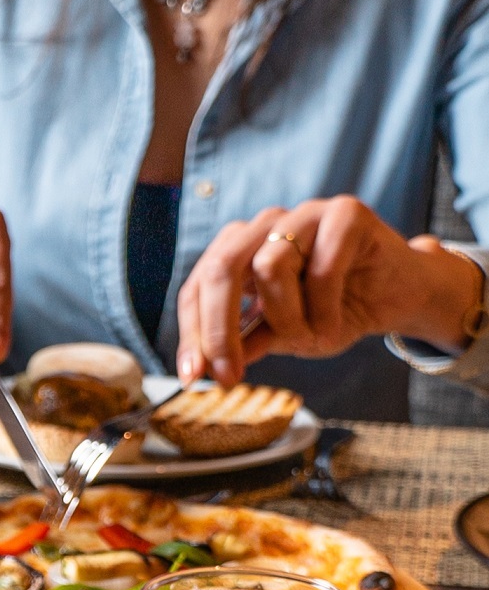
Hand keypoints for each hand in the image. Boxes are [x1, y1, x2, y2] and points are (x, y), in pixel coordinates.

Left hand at [176, 196, 485, 386]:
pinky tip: (337, 323)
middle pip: (221, 268)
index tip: (193, 377)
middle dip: (219, 329)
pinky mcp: (346, 213)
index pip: (197, 288)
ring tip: (313, 336)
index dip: (192, 333)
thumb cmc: (335, 312)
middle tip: (230, 374)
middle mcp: (265, 226)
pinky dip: (326, 309)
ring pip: (269, 266)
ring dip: (288, 318)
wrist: (397, 297)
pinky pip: (321, 269)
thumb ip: (245, 343)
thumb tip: (202, 369)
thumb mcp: (282, 337)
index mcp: (240, 252)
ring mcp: (304, 213)